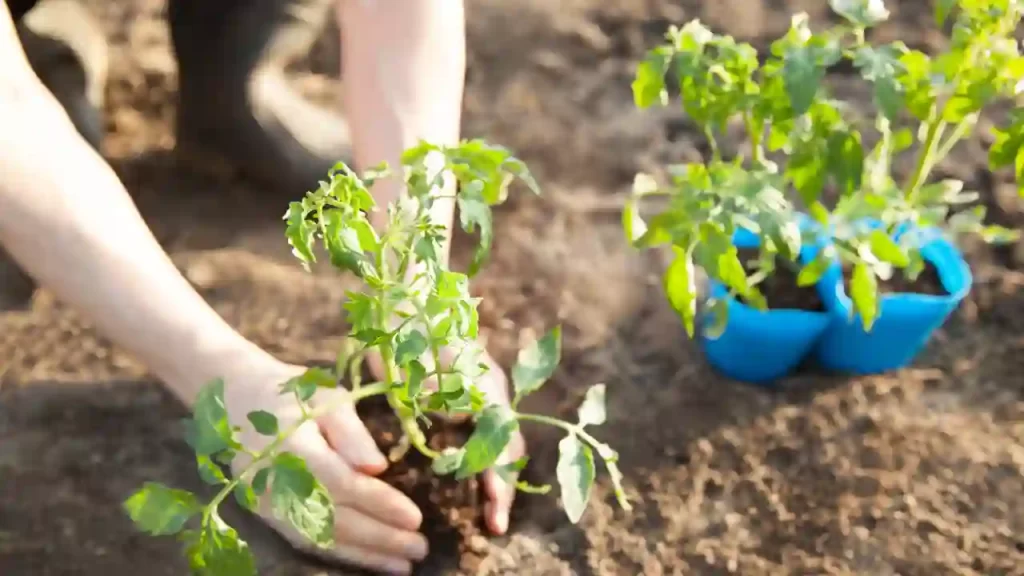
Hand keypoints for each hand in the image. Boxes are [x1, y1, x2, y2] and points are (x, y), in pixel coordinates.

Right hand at [221, 357, 426, 574]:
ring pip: (321, 538)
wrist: (240, 401)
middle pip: (335, 519)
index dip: (381, 504)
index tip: (415, 518)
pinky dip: (340, 553)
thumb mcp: (328, 398)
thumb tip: (378, 468)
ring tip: (401, 566)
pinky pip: (306, 541)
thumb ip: (352, 433)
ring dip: (364, 555)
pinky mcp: (266, 515)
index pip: (344, 484)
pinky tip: (368, 560)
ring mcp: (268, 503)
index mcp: (294, 447)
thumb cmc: (294, 395)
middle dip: (380, 538)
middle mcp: (278, 482)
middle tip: (419, 549)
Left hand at [367, 344, 525, 534]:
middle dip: (503, 485)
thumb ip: (428, 388)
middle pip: (508, 443)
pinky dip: (488, 459)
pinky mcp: (475, 393)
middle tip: (494, 523)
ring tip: (491, 512)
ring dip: (498, 475)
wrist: (406, 298)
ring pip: (503, 439)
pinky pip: (491, 432)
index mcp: (483, 381)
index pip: (501, 438)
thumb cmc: (403, 328)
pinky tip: (479, 481)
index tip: (494, 512)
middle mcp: (493, 388)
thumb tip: (456, 416)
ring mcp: (487, 390)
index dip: (500, 477)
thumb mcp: (406, 358)